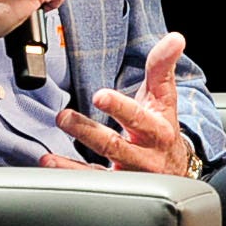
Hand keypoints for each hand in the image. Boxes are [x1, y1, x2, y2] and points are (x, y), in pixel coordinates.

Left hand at [43, 31, 196, 174]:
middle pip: (114, 146)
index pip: (137, 117)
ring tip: (49, 153)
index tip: (99, 96)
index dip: (119, 107)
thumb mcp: (165, 97)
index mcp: (157, 131)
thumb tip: (176, 38)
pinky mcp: (115, 187)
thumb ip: (162, 66)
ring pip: (101, 172)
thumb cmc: (163, 126)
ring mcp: (128, 175)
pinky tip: (50, 163)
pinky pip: (91, 183)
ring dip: (72, 162)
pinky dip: (69, 174)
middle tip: (64, 117)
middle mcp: (144, 156)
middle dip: (87, 132)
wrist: (174, 168)